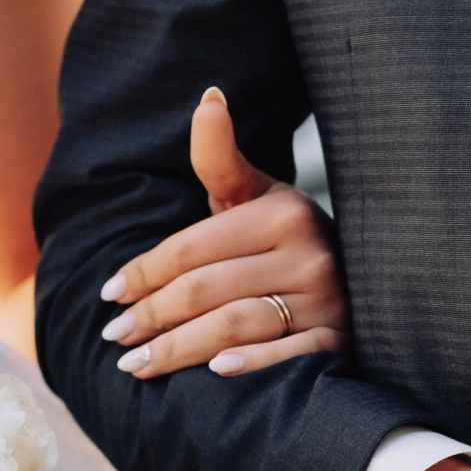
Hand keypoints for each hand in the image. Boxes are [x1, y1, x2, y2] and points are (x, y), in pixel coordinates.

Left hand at [98, 87, 347, 378]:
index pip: (192, 248)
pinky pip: (289, 357)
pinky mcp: (339, 342)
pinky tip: (214, 373)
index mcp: (282, 215)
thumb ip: (219, 158)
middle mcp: (308, 255)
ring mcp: (326, 302)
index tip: (109, 294)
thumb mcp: (257, 194)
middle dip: (151, 316)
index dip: (144, 272)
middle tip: (114, 337)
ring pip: (235, 326)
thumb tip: (208, 97)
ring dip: (179, 349)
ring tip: (136, 363)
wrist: (361, 278)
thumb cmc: (286, 239)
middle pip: (205, 290)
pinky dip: (253, 365)